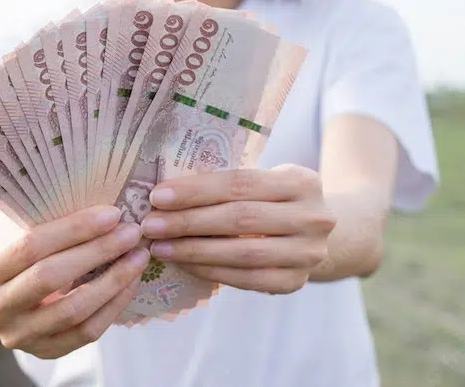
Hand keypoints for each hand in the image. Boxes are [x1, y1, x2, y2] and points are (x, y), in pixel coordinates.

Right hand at [0, 206, 149, 358]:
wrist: (9, 293)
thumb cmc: (20, 250)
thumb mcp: (17, 230)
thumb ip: (42, 216)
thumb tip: (96, 198)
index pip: (30, 246)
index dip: (74, 229)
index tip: (112, 214)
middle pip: (51, 278)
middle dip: (98, 252)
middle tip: (131, 232)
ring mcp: (17, 337)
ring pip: (73, 310)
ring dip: (113, 281)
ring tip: (138, 256)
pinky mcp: (44, 352)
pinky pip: (86, 333)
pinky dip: (113, 306)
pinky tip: (131, 282)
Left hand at [140, 165, 336, 294]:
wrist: (314, 236)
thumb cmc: (272, 201)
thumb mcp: (264, 183)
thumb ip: (227, 186)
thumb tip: (165, 194)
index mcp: (301, 181)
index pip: (240, 183)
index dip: (196, 190)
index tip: (158, 195)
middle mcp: (313, 217)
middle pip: (240, 218)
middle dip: (188, 221)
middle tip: (150, 224)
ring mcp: (308, 253)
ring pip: (242, 252)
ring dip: (193, 250)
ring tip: (159, 247)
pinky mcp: (295, 282)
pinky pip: (244, 278)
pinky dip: (209, 271)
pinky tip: (182, 263)